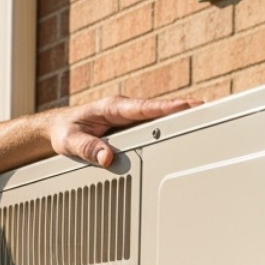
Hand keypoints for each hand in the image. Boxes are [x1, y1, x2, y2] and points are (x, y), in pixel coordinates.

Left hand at [48, 96, 200, 167]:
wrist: (56, 129)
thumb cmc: (63, 131)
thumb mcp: (70, 142)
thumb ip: (88, 148)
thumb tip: (107, 157)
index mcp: (112, 107)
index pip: (144, 108)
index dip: (166, 108)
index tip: (186, 108)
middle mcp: (124, 110)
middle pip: (158, 111)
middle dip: (182, 110)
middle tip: (208, 112)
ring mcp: (129, 119)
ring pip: (157, 119)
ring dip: (178, 120)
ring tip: (204, 122)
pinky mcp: (130, 127)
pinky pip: (151, 127)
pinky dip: (167, 129)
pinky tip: (183, 134)